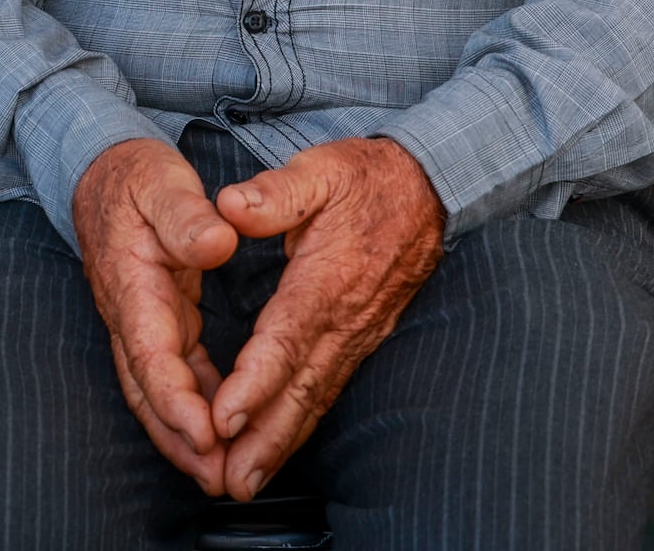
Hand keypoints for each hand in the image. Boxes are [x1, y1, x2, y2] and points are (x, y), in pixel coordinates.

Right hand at [73, 137, 241, 494]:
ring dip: (181, 434)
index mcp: (130, 281)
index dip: (175, 399)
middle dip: (177, 438)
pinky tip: (215, 430)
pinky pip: (168, 373)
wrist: (102, 171)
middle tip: (216, 476)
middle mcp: (128, 311)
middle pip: (146, 388)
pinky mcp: (153, 320)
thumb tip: (217, 243)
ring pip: (153, 390)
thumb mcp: (162, 180)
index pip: (150, 352)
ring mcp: (137, 320)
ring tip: (217, 472)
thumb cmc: (135, 176)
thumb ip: (187, 214)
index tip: (205, 433)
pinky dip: (189, 405)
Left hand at [208, 137, 444, 499]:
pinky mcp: (359, 342)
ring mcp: (356, 336)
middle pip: (301, 389)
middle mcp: (344, 319)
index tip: (225, 417)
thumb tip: (229, 205)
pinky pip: (326, 393)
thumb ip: (275, 191)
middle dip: (263, 439)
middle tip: (229, 481)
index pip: (288, 338)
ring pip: (315, 400)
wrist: (428, 192)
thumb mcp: (321, 169)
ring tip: (244, 484)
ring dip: (279, 444)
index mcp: (328, 278)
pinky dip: (299, 428)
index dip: (256, 380)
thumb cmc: (366, 179)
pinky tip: (275, 451)